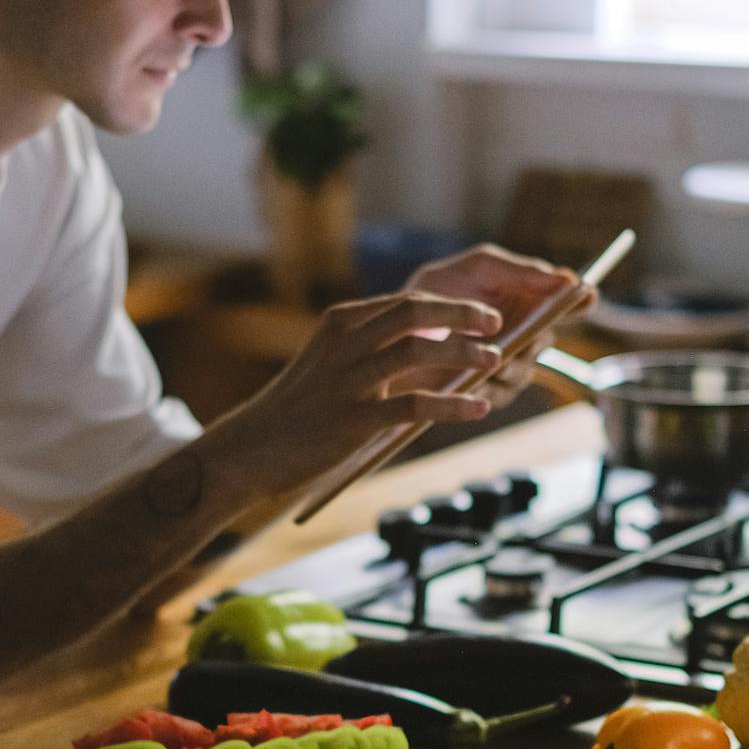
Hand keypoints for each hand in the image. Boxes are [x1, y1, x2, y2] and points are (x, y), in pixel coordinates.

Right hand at [212, 290, 506, 498]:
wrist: (252, 448)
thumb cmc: (297, 408)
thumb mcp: (328, 362)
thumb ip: (367, 347)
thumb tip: (424, 343)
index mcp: (340, 322)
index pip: (405, 301)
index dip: (449, 305)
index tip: (481, 313)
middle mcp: (345, 342)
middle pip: (415, 313)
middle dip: (462, 315)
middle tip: (496, 324)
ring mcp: (348, 380)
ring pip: (417, 350)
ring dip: (464, 353)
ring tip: (497, 361)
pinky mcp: (353, 419)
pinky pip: (414, 404)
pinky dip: (452, 404)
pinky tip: (478, 407)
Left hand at [404, 244, 595, 408]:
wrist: (390, 325)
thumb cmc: (437, 290)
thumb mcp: (478, 268)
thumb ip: (520, 270)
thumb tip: (566, 278)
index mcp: (526, 301)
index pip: (567, 304)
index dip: (580, 301)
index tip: (584, 296)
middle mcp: (522, 335)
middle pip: (546, 340)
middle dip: (536, 337)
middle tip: (526, 333)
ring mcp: (504, 365)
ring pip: (524, 371)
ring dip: (510, 365)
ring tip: (491, 359)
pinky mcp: (483, 392)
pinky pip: (498, 395)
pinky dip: (488, 387)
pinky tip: (473, 381)